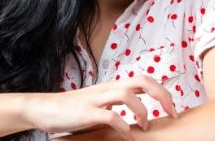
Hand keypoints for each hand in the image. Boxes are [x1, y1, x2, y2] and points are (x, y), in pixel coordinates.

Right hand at [23, 74, 177, 140]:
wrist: (42, 108)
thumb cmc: (71, 110)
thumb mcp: (98, 105)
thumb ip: (115, 107)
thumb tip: (135, 121)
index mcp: (111, 87)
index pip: (143, 79)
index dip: (162, 92)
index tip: (172, 109)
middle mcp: (106, 89)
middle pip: (142, 80)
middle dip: (162, 95)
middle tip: (172, 114)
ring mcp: (96, 100)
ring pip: (128, 94)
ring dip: (142, 111)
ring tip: (145, 126)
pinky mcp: (86, 113)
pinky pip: (111, 116)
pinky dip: (124, 128)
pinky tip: (128, 137)